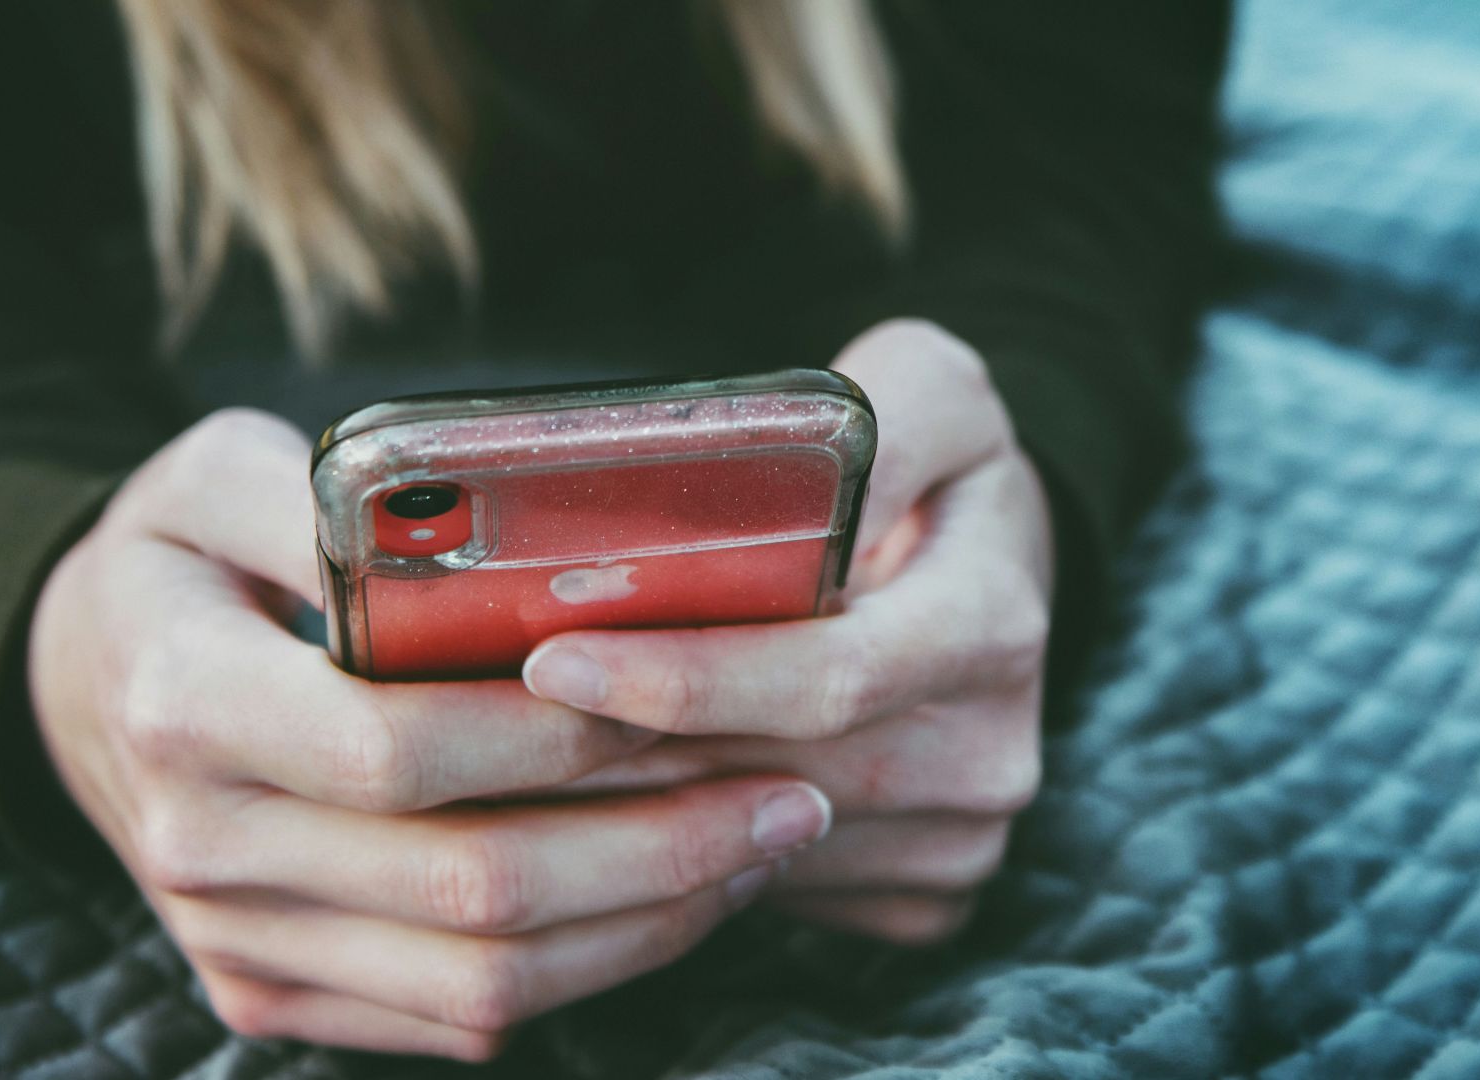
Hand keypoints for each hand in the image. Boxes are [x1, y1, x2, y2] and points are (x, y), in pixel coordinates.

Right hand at [27, 409, 833, 1060]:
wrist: (78, 685)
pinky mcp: (269, 990)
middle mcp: (202, 844)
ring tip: (756, 847)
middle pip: (467, 886)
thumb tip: (483, 531)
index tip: (696, 698)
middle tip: (788, 793)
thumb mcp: (207, 472)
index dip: (563, 737)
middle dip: (654, 846)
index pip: (400, 748)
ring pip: (479, 982)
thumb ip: (329, 490)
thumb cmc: (170, 562)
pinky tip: (663, 897)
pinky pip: (453, 1020)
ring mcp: (234, 940)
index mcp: (184, 702)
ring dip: (643, 923)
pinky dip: (583, 971)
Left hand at [520, 319, 1052, 943]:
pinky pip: (771, 889)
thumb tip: (795, 488)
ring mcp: (957, 836)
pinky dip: (679, 855)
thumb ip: (871, 418)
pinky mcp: (919, 893)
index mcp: (990, 622)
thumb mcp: (929, 389)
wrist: (996, 570)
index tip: (556, 658)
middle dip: (618, 755)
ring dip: (626, 811)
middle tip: (484, 721)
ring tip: (511, 755)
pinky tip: (599, 800)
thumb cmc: (937, 471)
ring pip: (754, 846)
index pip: (828, 676)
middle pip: (770, 775)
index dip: (687, 679)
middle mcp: (988, 751)